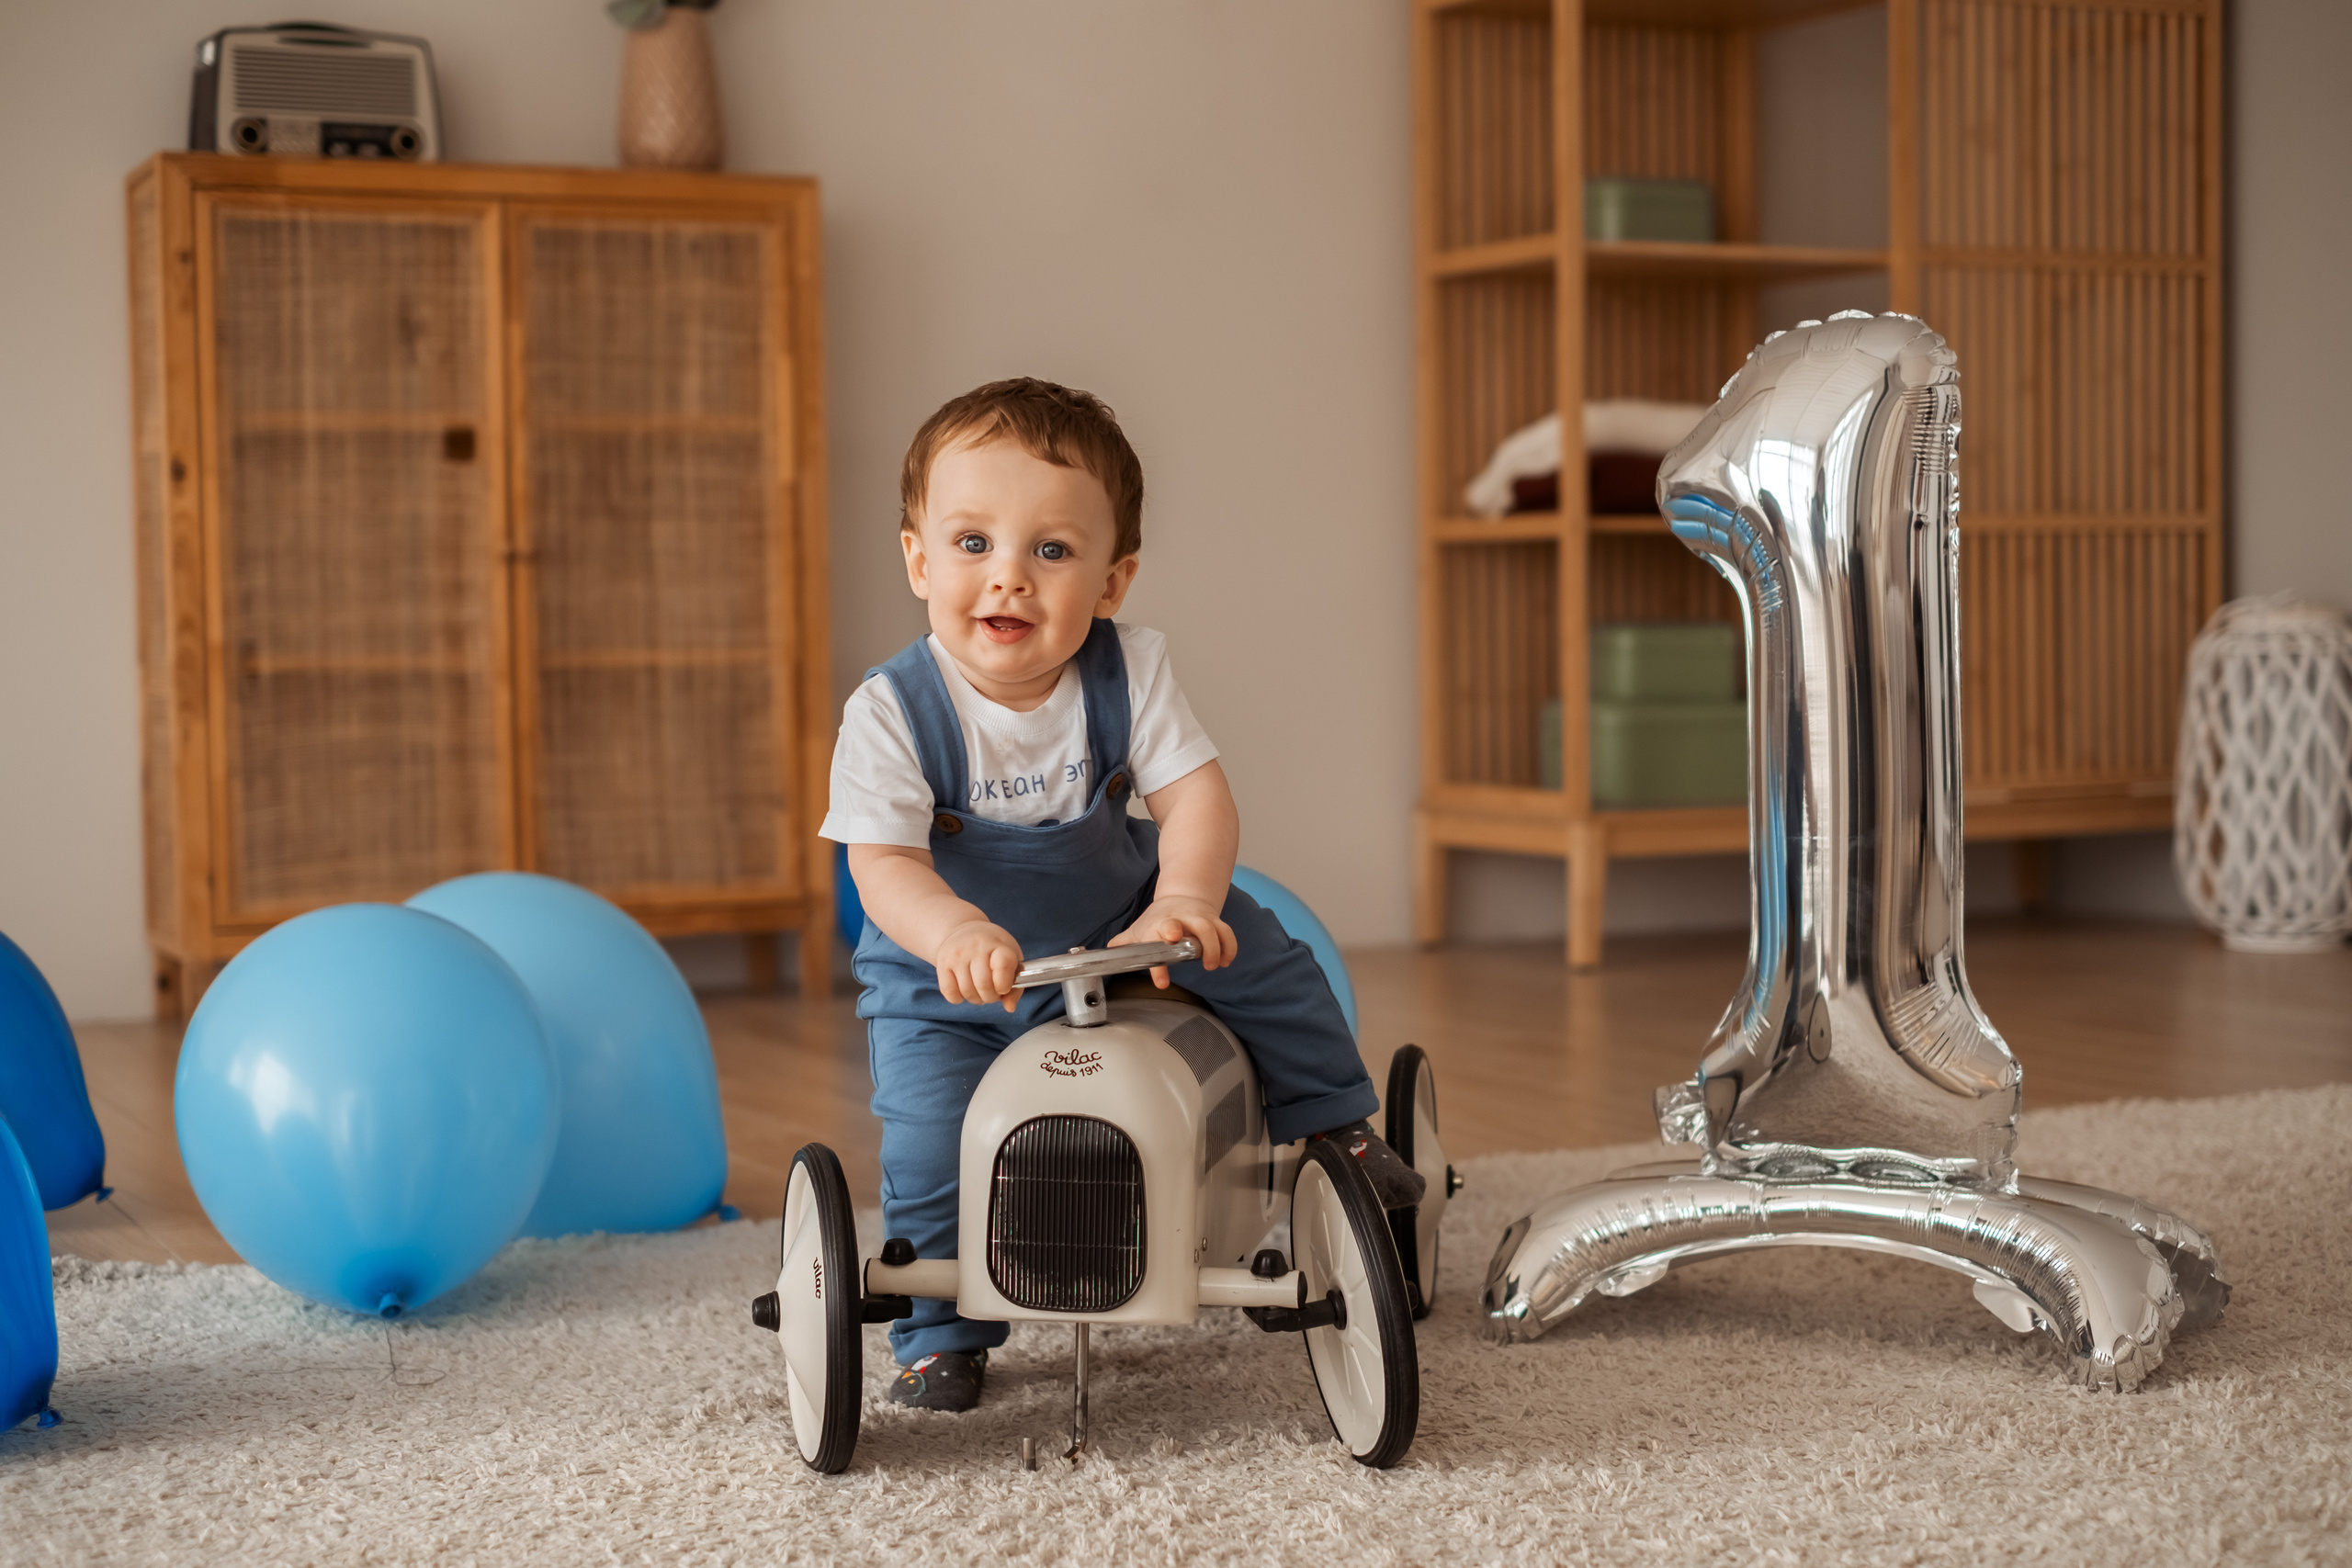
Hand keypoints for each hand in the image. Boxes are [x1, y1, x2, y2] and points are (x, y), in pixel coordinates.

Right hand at [935, 920, 1023, 1011]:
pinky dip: (958, 998)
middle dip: (990, 997)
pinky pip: (949, 993)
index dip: (1004, 984)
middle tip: (991, 992)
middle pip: (983, 985)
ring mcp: (957, 954)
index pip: (1003, 966)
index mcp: (999, 944)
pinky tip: (964, 988)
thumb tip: (1009, 1008)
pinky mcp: (942, 962)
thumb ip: (1016, 987)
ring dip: (975, 999)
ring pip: (966, 992)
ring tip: (979, 990)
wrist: (964, 930)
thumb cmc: (993, 950)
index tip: (1004, 987)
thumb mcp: (1012, 960)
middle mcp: (976, 946)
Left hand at [1109, 895, 1236, 988]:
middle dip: (1191, 939)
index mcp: (1157, 926)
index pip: (1155, 942)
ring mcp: (1197, 919)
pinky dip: (1229, 946)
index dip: (1158, 964)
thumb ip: (1124, 943)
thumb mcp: (1138, 929)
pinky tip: (1226, 961)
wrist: (1182, 896)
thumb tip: (1105, 955)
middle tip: (1197, 958)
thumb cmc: (1159, 919)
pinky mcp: (1214, 920)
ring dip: (1213, 948)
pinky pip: (1225, 932)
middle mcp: (1178, 920)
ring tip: (1212, 965)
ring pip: (1209, 928)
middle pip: (1184, 925)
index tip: (1162, 982)